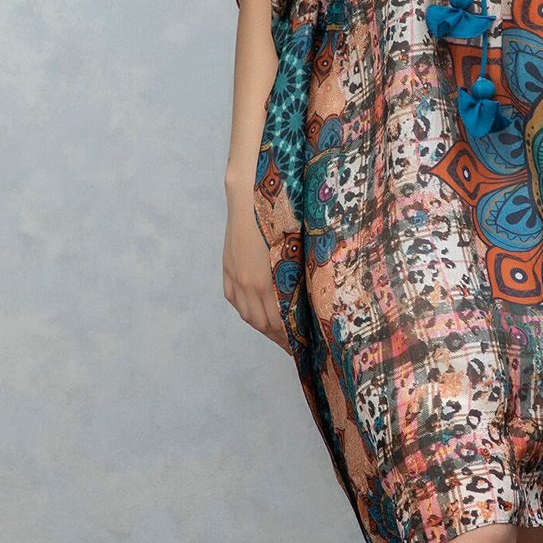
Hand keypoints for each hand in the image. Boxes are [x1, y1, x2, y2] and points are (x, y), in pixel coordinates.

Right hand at [222, 195, 291, 352]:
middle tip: (296, 347)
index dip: (292, 337)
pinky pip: (236, 300)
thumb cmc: (281, 216)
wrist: (249, 195)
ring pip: (248, 315)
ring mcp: (235, 276)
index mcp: (266, 280)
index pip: (280, 321)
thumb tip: (313, 293)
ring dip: (265, 328)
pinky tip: (257, 314)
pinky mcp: (228, 268)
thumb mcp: (295, 246)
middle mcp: (248, 283)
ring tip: (279, 335)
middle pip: (264, 323)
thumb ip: (298, 273)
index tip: (305, 344)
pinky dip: (248, 312)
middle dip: (281, 338)